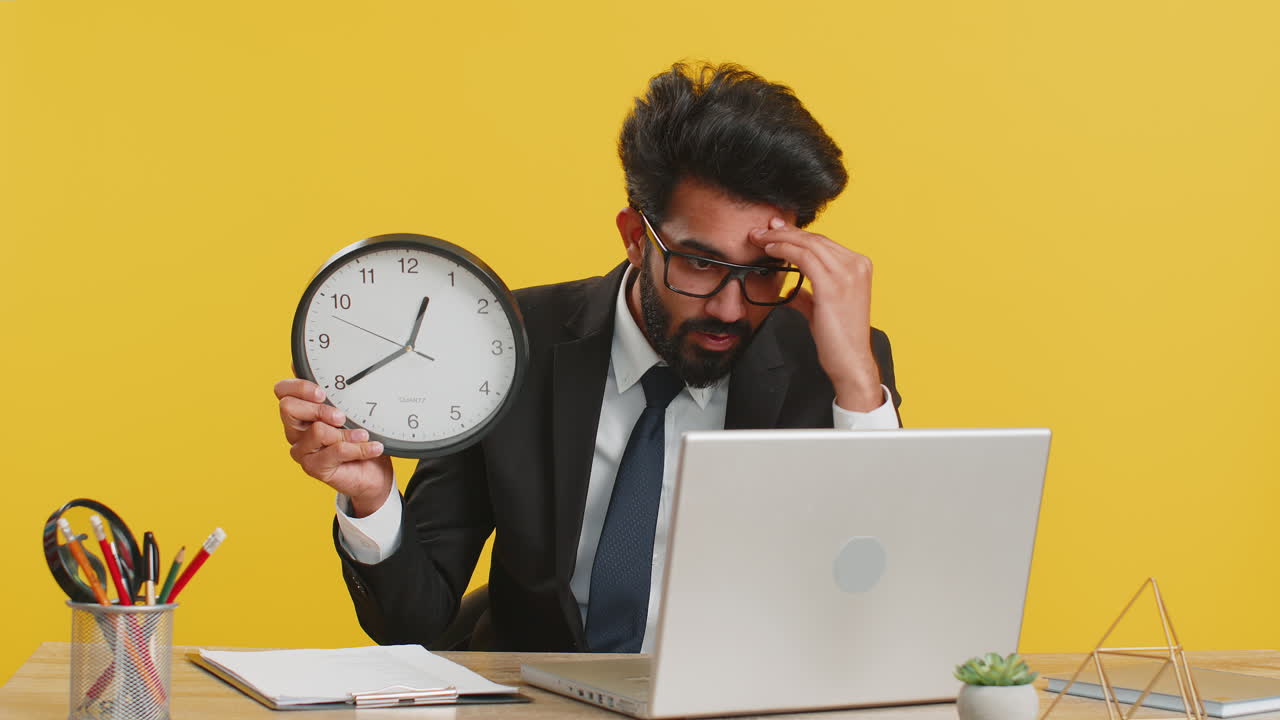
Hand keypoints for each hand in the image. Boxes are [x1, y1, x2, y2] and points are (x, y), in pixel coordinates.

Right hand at [274, 378, 392, 515]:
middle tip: (341, 416)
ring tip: (363, 435)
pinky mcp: (314, 467)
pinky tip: (373, 447)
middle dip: (318, 409)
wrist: (374, 472)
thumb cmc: (359, 436)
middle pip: (288, 408)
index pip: (282, 391)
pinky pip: (335, 451)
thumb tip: (313, 365)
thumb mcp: (350, 408)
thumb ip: (332, 389)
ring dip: (346, 432)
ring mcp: (302, 450)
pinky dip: (358, 448)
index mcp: (301, 411)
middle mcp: (296, 430)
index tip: (322, 392)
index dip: (299, 387)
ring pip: (316, 431)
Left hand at [749, 218, 883, 411]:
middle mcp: (856, 265)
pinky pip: (804, 258)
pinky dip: (784, 250)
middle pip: (815, 239)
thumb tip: (791, 290)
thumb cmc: (838, 338)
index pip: (823, 242)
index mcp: (858, 266)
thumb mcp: (822, 308)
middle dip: (785, 231)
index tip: (776, 229)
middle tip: (762, 228)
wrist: (850, 360)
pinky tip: (770, 250)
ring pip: (808, 244)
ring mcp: (847, 273)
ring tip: (760, 238)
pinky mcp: (833, 285)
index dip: (797, 234)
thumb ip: (809, 295)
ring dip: (780, 238)